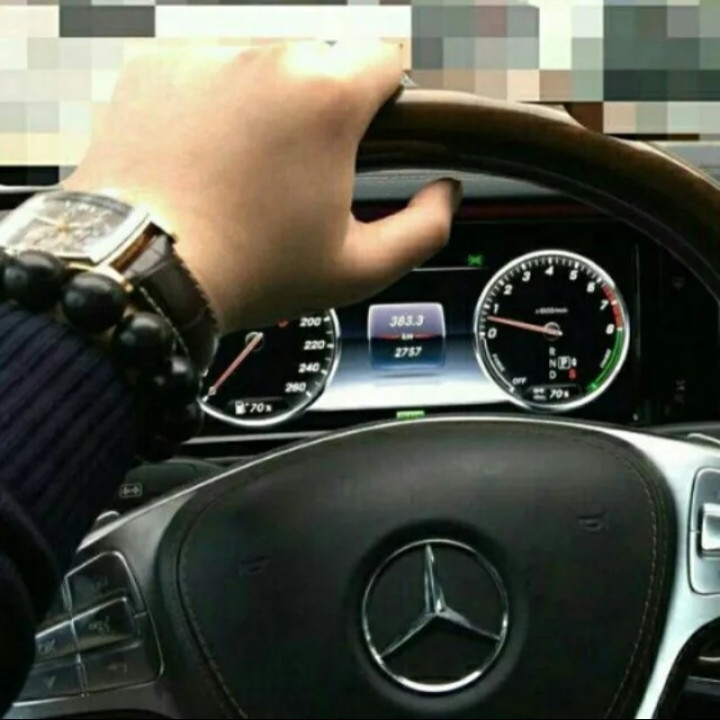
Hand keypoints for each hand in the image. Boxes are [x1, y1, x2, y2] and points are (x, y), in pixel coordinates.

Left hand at [61, 41, 460, 333]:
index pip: (386, 59)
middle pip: (321, 64)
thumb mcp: (356, 269)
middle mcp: (266, 56)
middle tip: (298, 174)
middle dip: (322, 110)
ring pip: (261, 68)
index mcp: (327, 97)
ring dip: (266, 107)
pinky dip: (213, 106)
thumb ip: (424, 229)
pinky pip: (206, 74)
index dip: (385, 100)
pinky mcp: (155, 66)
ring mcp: (204, 56)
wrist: (142, 271)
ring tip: (242, 173)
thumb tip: (445, 195)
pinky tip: (202, 160)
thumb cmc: (249, 271)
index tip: (367, 135)